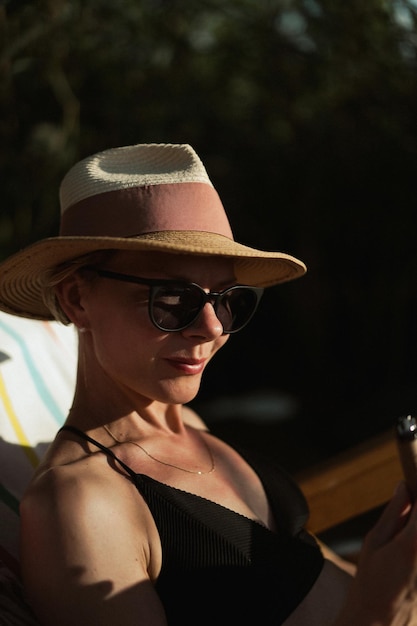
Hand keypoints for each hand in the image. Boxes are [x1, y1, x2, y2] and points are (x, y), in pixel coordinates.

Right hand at [336, 481, 416, 625]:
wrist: (378, 624)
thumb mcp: (374, 541)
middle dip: (415, 514)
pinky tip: (406, 556)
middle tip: (408, 505)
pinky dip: (414, 546)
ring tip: (402, 541)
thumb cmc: (370, 582)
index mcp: (415, 541)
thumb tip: (404, 487)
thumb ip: (394, 512)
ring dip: (414, 529)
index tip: (412, 486)